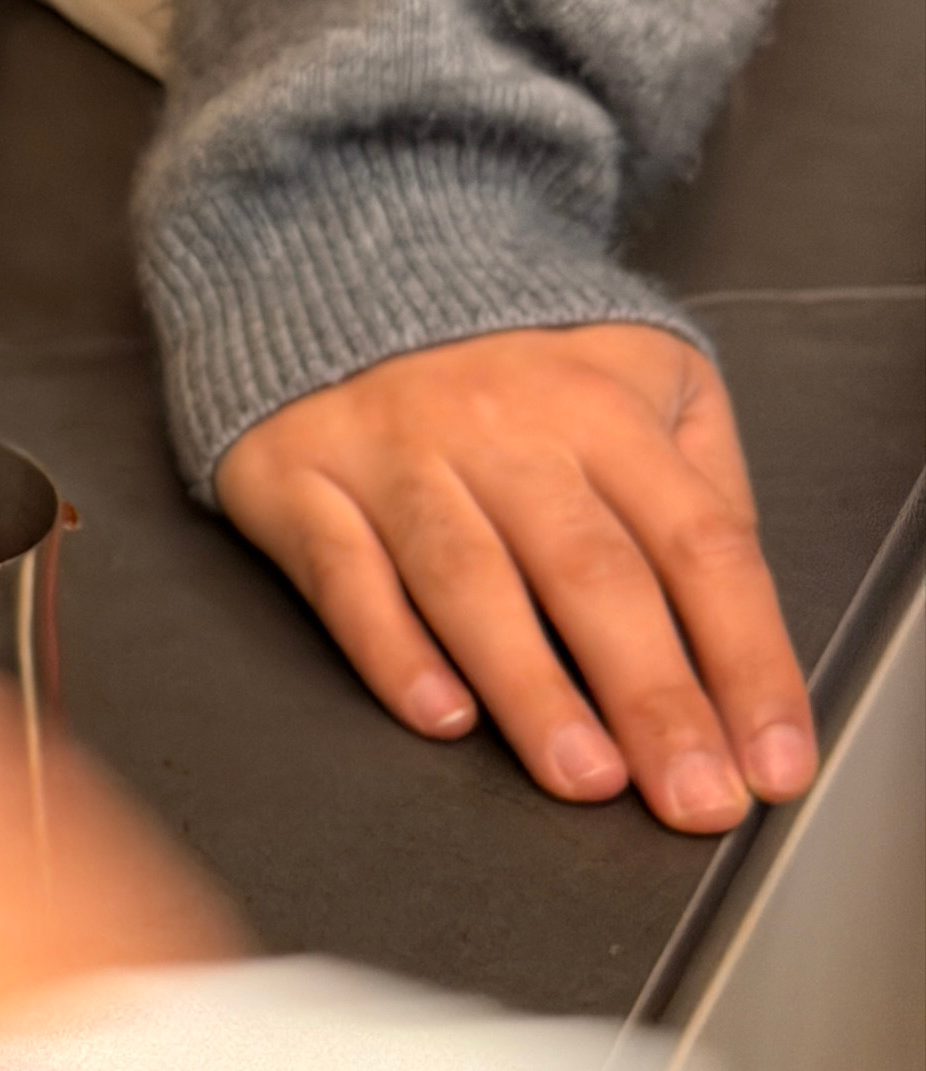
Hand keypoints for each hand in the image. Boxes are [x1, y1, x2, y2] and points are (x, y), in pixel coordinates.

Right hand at [213, 327, 816, 828]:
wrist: (337, 274)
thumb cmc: (509, 365)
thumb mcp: (640, 378)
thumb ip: (699, 487)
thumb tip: (741, 636)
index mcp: (602, 405)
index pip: (697, 543)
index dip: (747, 659)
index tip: (770, 761)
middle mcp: (499, 426)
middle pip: (591, 571)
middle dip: (653, 698)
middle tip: (690, 796)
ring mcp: (394, 454)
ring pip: (469, 580)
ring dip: (532, 687)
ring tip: (584, 778)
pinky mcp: (299, 482)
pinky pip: (345, 576)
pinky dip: (392, 650)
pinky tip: (440, 718)